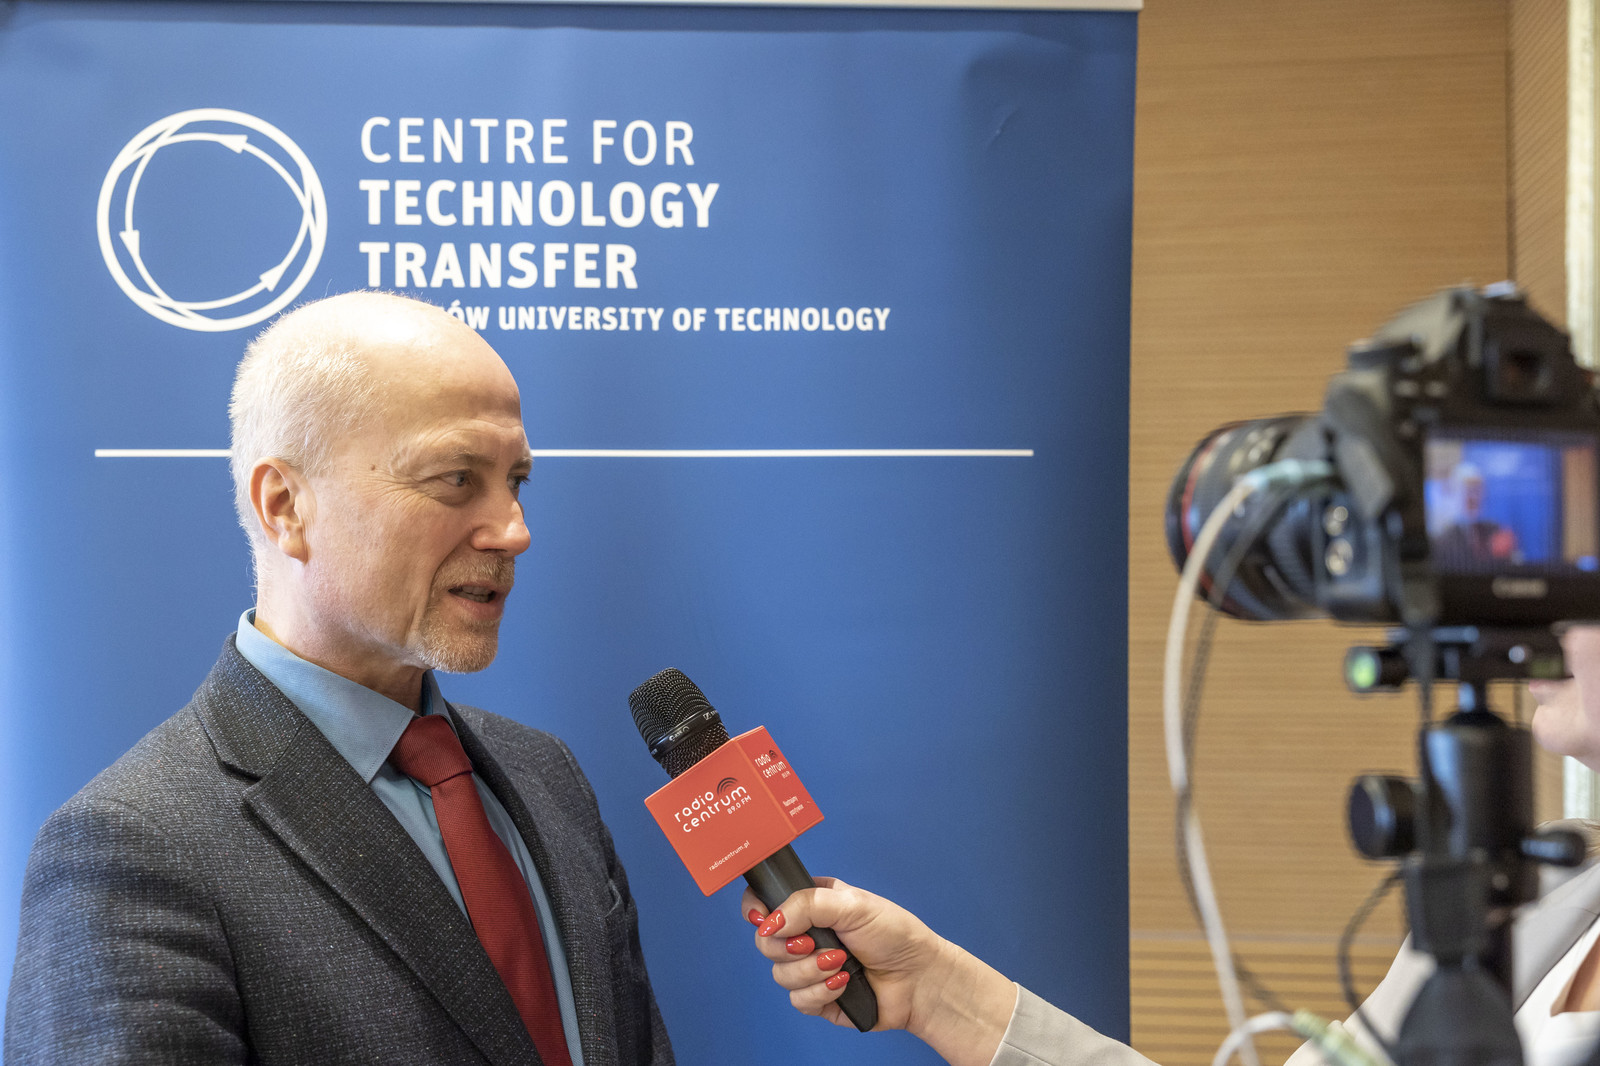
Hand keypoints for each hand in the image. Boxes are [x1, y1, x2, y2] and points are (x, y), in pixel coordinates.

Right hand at [741, 877, 1016, 1065]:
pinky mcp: (817, 998)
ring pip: (780, 974)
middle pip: (765, 942)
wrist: (919, 979)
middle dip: (791, 947)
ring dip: (812, 971)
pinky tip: (844, 983)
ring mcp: (810, 967)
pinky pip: (798, 1000)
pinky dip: (821, 992)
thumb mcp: (853, 905)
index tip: (764, 918)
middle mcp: (807, 934)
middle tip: (816, 943)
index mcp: (811, 904)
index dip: (757, 911)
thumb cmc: (895, 934)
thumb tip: (769, 921)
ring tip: (842, 963)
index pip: (764, 901)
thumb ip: (807, 904)